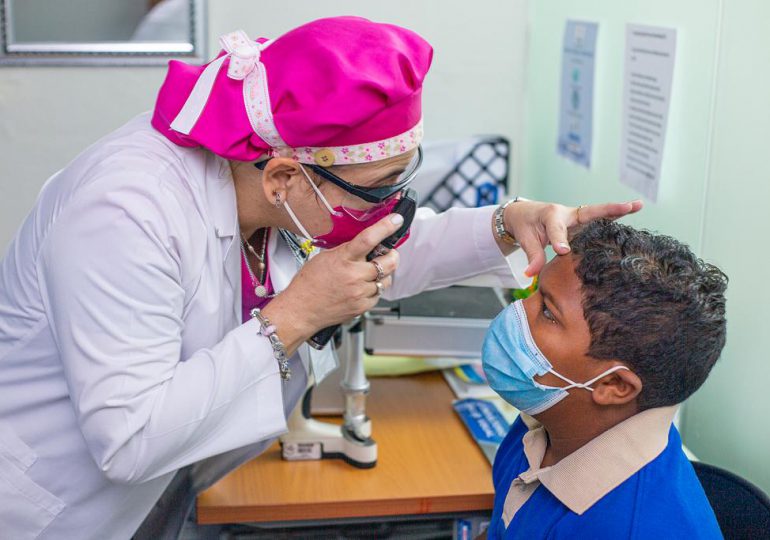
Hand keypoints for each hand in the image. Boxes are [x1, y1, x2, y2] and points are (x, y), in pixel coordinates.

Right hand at [261, 214, 402, 352]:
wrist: (301, 310)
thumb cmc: (308, 284)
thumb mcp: (324, 257)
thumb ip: (346, 250)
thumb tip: (366, 243)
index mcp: (343, 259)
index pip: (369, 239)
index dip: (386, 227)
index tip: (396, 220)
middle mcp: (354, 276)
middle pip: (389, 262)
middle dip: (392, 255)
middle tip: (387, 254)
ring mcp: (359, 292)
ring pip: (387, 279)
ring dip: (382, 274)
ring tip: (368, 274)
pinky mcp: (362, 306)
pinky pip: (379, 294)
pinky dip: (374, 289)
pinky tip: (362, 287)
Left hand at [504, 199, 643, 275]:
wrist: (524, 214)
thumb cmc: (525, 226)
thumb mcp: (525, 240)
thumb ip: (532, 257)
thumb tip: (531, 275)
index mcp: (550, 215)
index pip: (556, 230)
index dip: (559, 240)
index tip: (562, 252)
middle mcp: (567, 213)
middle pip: (589, 212)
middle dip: (609, 209)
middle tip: (629, 205)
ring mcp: (576, 217)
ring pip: (598, 214)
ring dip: (618, 211)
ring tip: (638, 205)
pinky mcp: (581, 223)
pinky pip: (598, 220)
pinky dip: (613, 217)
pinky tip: (631, 213)